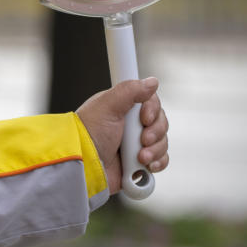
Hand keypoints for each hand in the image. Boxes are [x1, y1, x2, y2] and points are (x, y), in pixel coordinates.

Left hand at [76, 77, 168, 194]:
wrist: (85, 165)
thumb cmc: (88, 134)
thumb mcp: (107, 106)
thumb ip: (129, 91)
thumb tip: (151, 82)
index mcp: (122, 108)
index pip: (150, 102)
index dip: (152, 110)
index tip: (144, 118)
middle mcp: (130, 125)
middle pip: (160, 122)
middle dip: (154, 132)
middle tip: (142, 140)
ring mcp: (135, 144)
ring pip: (162, 141)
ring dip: (154, 150)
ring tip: (139, 157)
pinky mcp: (138, 162)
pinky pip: (160, 159)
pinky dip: (157, 162)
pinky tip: (146, 165)